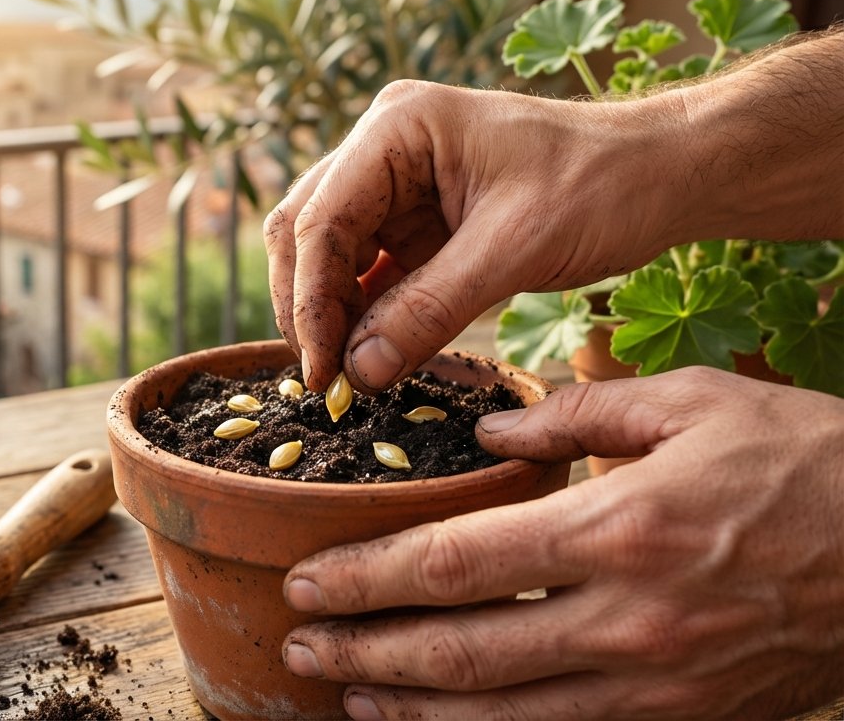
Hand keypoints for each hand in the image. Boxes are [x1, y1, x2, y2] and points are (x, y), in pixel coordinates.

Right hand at [263, 80, 687, 391]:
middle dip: (310, 307)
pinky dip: (365, 314)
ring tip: (347, 375)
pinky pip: (369, 270)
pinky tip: (370, 357)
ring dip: (332, 314)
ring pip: (329, 254)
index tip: (321, 370)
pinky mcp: (416, 218)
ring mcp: (396, 181)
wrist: (663, 174)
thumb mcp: (515, 250)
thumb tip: (358, 372)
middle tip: (325, 379)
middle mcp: (384, 146)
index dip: (310, 300)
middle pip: (306, 231)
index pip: (320, 218)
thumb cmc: (602, 185)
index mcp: (398, 127)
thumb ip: (430, 310)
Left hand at [280, 368, 843, 719]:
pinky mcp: (687, 718)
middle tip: (299, 644)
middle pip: (460, 650)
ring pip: (504, 715)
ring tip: (348, 696)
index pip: (455, 562)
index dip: (368, 576)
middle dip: (365, 650)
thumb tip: (492, 433)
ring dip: (412, 709)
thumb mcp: (696, 403)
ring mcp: (656, 684)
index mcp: (619, 529)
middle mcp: (627, 620)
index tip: (308, 578)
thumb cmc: (808, 462)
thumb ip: (579, 414)